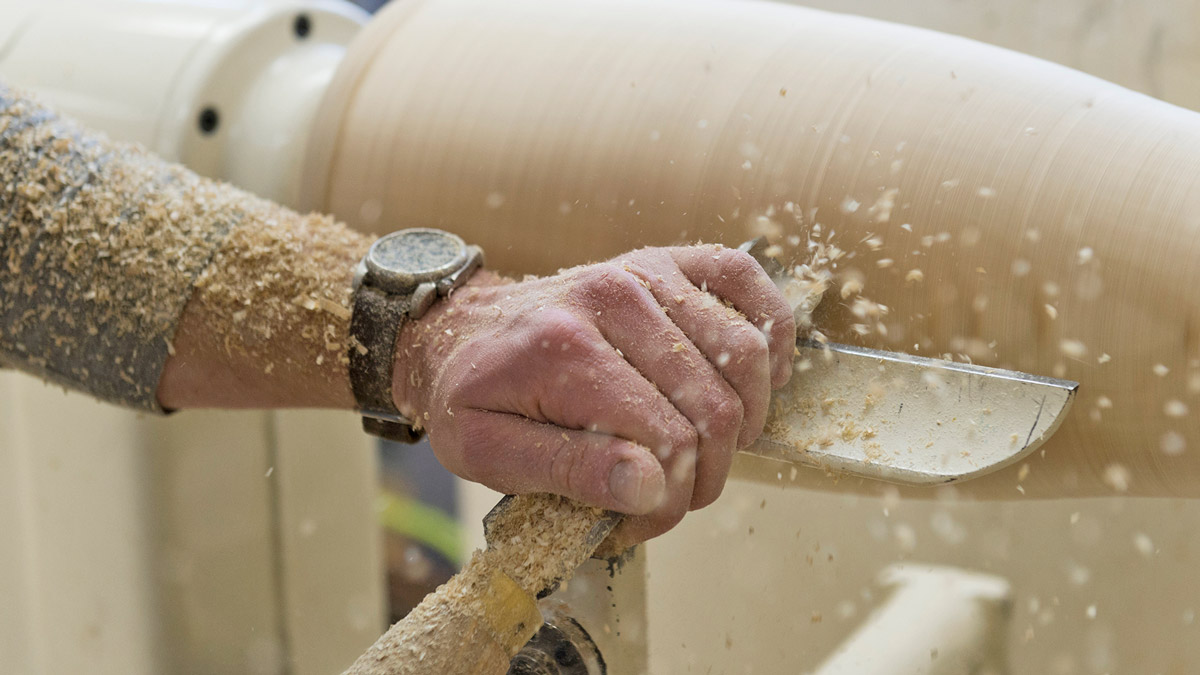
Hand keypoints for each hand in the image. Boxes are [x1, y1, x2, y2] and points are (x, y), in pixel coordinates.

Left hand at [394, 244, 795, 543]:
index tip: (640, 519)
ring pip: (744, 356)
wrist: (459, 328)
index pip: (667, 442)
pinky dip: (769, 334)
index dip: (669, 499)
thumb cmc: (471, 395)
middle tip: (673, 496)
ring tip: (705, 451)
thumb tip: (649, 487)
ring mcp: (645, 271)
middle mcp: (614, 298)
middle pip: (714, 407)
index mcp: (566, 348)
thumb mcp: (485, 451)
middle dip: (707, 472)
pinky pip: (744, 280)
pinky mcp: (666, 260)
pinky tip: (757, 380)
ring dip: (743, 420)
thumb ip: (566, 470)